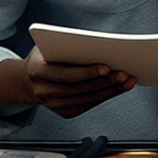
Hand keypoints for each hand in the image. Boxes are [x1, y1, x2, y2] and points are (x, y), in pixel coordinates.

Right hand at [16, 46, 134, 118]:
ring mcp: (54, 105)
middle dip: (106, 81)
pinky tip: (120, 87)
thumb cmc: (45, 56)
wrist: (30, 79)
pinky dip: (107, 95)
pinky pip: (90, 104)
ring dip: (112, 90)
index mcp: (38, 72)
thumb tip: (100, 45)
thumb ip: (68, 46)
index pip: (67, 74)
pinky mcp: (65, 112)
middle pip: (82, 88)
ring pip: (89, 98)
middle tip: (125, 74)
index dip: (88, 72)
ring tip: (128, 80)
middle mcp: (44, 91)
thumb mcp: (50, 46)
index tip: (107, 67)